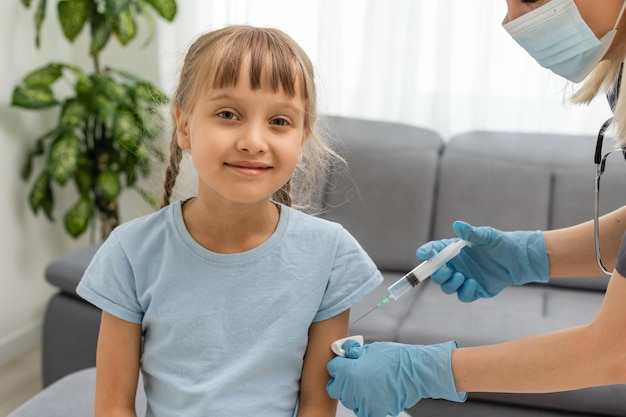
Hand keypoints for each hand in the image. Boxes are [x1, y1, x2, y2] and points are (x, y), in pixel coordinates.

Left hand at [327, 340, 465, 416]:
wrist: (415, 372)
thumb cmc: (395, 358)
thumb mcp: (370, 348)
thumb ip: (354, 352)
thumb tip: (346, 351)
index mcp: (348, 372)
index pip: (332, 369)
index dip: (339, 364)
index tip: (345, 362)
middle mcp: (351, 390)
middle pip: (335, 388)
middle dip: (341, 380)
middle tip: (351, 373)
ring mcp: (362, 403)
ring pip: (348, 400)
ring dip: (353, 392)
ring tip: (366, 382)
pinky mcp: (373, 412)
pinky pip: (362, 409)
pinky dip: (365, 403)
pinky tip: (374, 392)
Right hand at [416, 220, 548, 301]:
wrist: (518, 260)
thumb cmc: (500, 243)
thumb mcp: (487, 236)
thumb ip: (472, 233)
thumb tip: (458, 225)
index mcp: (454, 251)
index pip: (434, 252)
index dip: (426, 253)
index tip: (422, 253)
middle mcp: (456, 266)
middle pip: (437, 274)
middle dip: (437, 274)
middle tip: (446, 270)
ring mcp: (464, 279)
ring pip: (447, 287)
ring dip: (450, 284)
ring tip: (461, 276)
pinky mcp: (474, 290)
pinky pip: (463, 295)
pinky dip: (465, 291)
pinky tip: (474, 284)